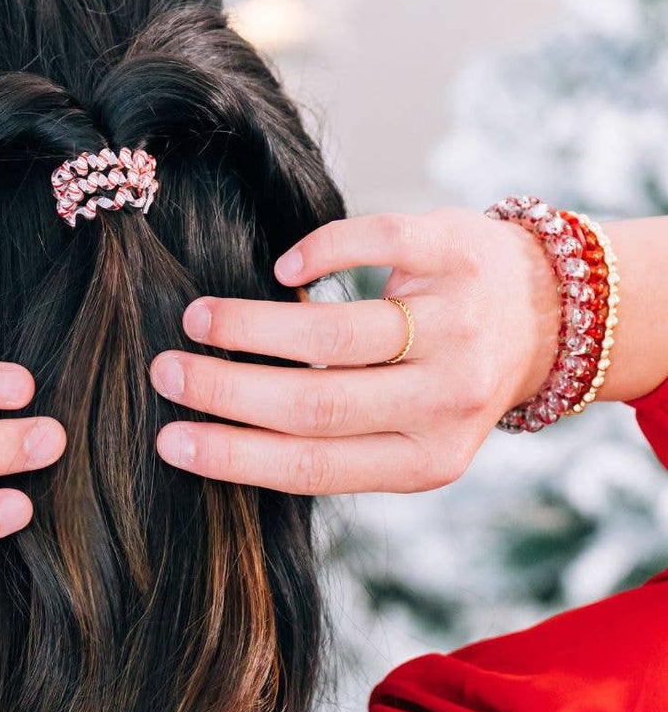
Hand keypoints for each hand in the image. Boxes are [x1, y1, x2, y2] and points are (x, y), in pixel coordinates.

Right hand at [148, 208, 561, 495]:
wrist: (548, 317)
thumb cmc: (446, 380)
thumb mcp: (411, 435)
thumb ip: (340, 441)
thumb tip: (223, 437)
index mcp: (425, 460)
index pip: (313, 465)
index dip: (234, 455)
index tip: (168, 440)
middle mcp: (446, 400)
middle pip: (316, 402)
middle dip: (226, 389)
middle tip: (164, 372)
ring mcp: (456, 325)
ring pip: (335, 333)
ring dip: (252, 325)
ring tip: (198, 319)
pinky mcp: (456, 255)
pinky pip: (375, 246)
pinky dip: (319, 256)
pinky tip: (285, 272)